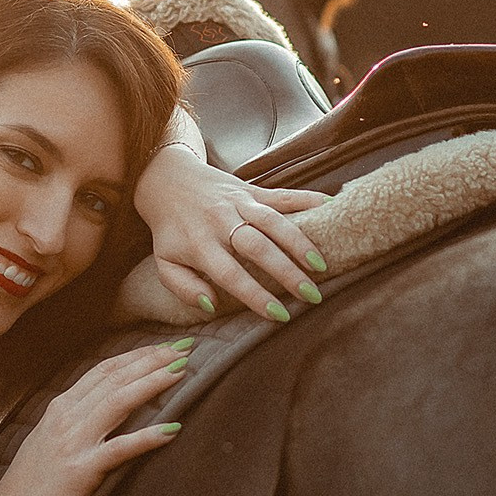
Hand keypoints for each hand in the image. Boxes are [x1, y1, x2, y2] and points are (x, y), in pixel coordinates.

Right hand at [0, 340, 192, 495]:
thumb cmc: (29, 488)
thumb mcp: (47, 444)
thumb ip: (71, 424)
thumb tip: (100, 413)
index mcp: (58, 409)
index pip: (102, 371)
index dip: (136, 355)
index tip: (164, 347)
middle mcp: (65, 418)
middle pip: (115, 378)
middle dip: (152, 360)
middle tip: (185, 348)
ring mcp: (73, 443)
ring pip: (119, 401)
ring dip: (153, 383)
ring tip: (183, 372)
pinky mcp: (81, 471)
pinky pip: (120, 449)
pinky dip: (148, 437)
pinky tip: (173, 429)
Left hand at [135, 147, 329, 322]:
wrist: (165, 180)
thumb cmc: (170, 230)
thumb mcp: (165, 263)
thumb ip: (184, 288)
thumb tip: (211, 305)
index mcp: (201, 245)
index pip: (231, 275)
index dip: (256, 296)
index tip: (279, 315)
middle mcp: (222, 222)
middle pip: (258, 248)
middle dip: (286, 272)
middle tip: (310, 295)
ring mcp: (240, 203)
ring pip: (273, 221)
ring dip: (299, 242)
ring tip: (321, 264)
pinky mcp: (252, 190)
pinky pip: (282, 194)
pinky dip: (307, 199)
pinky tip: (330, 206)